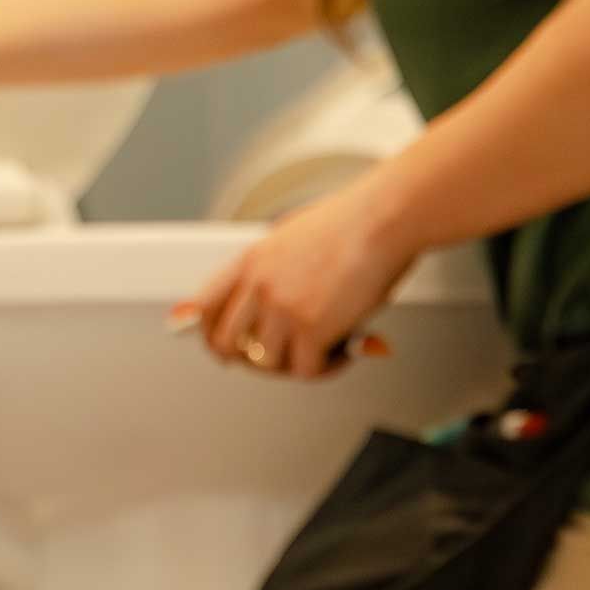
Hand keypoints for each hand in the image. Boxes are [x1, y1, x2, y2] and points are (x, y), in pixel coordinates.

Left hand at [180, 180, 414, 380]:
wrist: (384, 218)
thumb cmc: (353, 225)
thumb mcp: (294, 240)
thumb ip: (276, 273)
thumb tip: (276, 309)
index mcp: (251, 260)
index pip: (204, 307)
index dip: (208, 334)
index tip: (222, 349)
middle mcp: (259, 284)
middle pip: (227, 345)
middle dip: (252, 361)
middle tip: (281, 361)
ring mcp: (282, 307)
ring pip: (268, 363)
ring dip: (297, 363)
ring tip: (326, 350)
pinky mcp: (311, 327)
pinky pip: (307, 371)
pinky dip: (329, 367)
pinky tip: (347, 350)